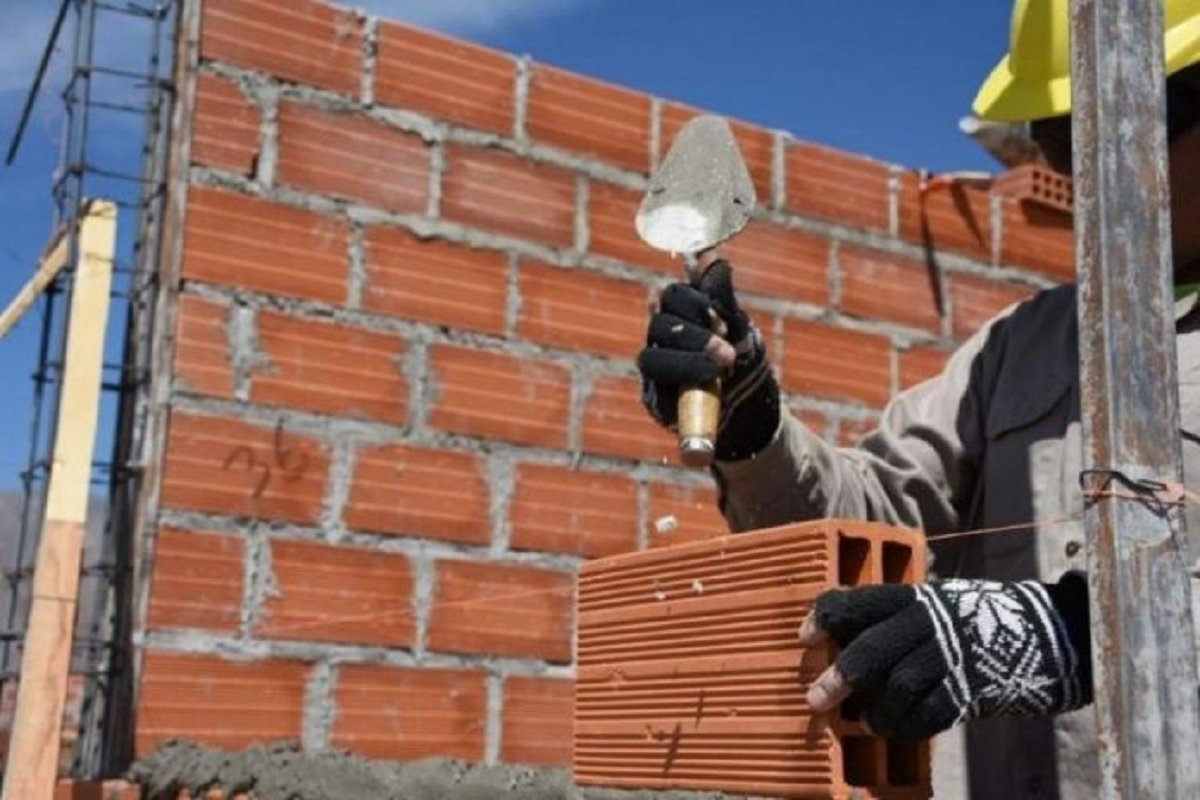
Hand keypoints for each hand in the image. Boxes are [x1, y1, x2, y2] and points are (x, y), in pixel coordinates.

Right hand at [637, 259, 779, 460]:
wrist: (750, 407)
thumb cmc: (740, 362)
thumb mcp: (737, 329)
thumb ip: (721, 297)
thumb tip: (713, 256)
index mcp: (680, 316)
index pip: (672, 296)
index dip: (694, 304)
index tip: (722, 321)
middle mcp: (662, 340)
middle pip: (659, 324)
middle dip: (695, 336)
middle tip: (727, 354)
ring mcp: (656, 371)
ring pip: (651, 359)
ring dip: (687, 363)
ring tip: (719, 372)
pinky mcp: (656, 401)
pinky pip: (656, 395)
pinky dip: (680, 393)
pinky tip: (700, 392)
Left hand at [798, 574, 1091, 739]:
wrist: (1049, 633)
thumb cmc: (977, 619)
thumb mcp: (935, 605)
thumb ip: (896, 620)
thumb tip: (845, 641)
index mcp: (915, 597)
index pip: (858, 600)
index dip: (825, 617)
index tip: (806, 637)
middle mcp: (930, 622)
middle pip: (873, 649)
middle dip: (840, 677)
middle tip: (814, 699)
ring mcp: (954, 655)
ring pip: (898, 686)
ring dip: (876, 709)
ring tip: (865, 720)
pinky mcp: (974, 688)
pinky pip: (930, 714)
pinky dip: (907, 725)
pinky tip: (895, 729)